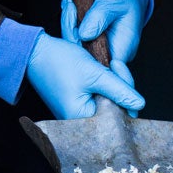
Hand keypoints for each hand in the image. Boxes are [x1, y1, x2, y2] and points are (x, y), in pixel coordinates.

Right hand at [24, 0, 145, 119]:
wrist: (33, 51)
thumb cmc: (59, 61)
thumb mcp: (94, 73)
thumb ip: (119, 90)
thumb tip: (139, 104)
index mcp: (81, 119)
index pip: (117, 116)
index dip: (126, 95)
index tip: (120, 70)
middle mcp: (77, 121)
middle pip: (113, 110)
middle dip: (119, 87)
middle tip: (114, 64)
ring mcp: (75, 113)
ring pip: (105, 103)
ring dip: (110, 85)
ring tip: (104, 65)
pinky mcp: (73, 104)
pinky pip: (95, 99)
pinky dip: (100, 86)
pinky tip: (99, 73)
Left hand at [76, 0, 152, 71]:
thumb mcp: (112, 1)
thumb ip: (99, 17)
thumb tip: (84, 34)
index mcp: (123, 48)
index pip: (100, 64)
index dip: (82, 53)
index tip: (74, 27)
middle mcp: (113, 53)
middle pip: (85, 56)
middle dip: (71, 32)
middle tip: (69, 8)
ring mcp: (102, 48)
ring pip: (78, 47)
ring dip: (70, 25)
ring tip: (69, 4)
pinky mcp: (93, 41)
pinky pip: (77, 38)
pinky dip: (71, 23)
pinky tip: (69, 6)